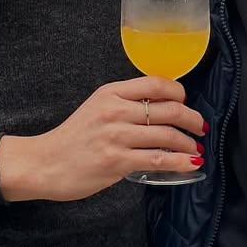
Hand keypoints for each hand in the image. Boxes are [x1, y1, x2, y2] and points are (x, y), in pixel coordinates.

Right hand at [0, 77, 206, 201]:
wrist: (44, 163)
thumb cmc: (73, 138)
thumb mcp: (97, 108)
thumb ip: (124, 104)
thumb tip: (161, 109)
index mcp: (111, 93)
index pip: (156, 83)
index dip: (179, 92)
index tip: (186, 102)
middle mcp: (115, 110)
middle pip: (169, 109)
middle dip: (192, 119)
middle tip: (201, 127)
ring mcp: (116, 136)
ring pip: (167, 135)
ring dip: (189, 143)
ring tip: (196, 148)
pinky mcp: (116, 161)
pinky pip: (158, 159)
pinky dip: (179, 161)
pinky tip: (190, 163)